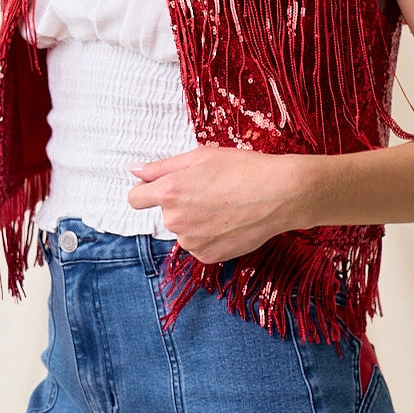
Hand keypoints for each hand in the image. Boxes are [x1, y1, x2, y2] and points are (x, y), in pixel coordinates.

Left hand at [126, 146, 313, 262]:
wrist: (280, 194)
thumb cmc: (242, 169)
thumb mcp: (199, 156)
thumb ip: (161, 166)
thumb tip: (133, 170)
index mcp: (169, 192)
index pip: (135, 199)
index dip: (146, 191)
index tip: (160, 188)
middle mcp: (175, 220)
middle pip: (166, 213)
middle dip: (181, 203)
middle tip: (211, 190)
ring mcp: (191, 242)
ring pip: (184, 230)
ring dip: (196, 221)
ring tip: (225, 206)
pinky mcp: (208, 256)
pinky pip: (199, 245)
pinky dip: (210, 236)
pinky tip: (230, 222)